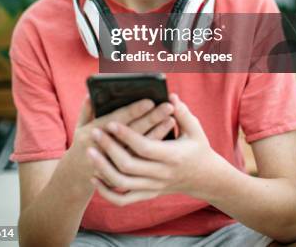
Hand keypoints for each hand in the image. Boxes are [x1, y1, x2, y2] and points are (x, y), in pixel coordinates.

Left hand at [87, 93, 224, 204]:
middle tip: (94, 132)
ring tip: (89, 152)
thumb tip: (170, 97)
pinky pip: (123, 200)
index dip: (127, 135)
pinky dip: (106, 192)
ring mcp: (154, 187)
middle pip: (129, 166)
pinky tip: (94, 177)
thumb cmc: (198, 148)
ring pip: (122, 184)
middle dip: (109, 148)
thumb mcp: (195, 129)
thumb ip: (182, 113)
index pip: (145, 147)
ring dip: (103, 169)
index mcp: (173, 156)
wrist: (205, 179)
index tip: (112, 122)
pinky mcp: (148, 194)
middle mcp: (161, 174)